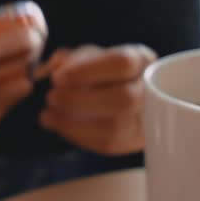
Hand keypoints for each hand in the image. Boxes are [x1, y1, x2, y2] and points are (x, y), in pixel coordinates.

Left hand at [39, 44, 155, 154]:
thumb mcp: (91, 56)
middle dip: (78, 100)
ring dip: (72, 122)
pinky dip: (75, 134)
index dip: (86, 71)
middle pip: (123, 99)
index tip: (58, 78)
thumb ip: (71, 58)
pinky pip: (105, 144)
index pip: (121, 63)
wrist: (129, 99)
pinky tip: (57, 124)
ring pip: (114, 127)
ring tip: (49, 113)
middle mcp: (150, 91)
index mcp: (141, 61)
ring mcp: (145, 120)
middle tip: (52, 97)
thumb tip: (54, 68)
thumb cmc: (104, 73)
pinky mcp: (131, 141)